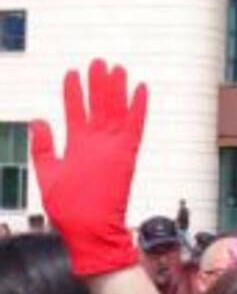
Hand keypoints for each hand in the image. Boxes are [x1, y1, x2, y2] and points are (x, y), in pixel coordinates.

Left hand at [30, 61, 145, 275]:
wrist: (88, 231)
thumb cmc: (68, 211)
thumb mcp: (47, 174)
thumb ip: (43, 147)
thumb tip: (38, 120)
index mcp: (77, 147)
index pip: (75, 112)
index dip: (73, 92)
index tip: (72, 73)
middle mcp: (96, 144)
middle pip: (98, 106)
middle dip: (97, 84)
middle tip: (98, 62)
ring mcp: (112, 148)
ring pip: (116, 111)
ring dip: (115, 89)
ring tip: (115, 67)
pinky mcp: (126, 155)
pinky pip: (135, 126)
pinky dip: (138, 107)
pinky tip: (141, 89)